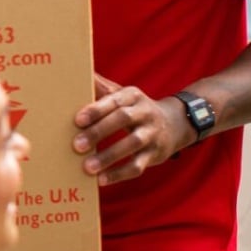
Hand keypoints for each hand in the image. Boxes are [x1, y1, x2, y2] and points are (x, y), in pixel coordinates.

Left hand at [73, 74, 195, 185]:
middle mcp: (145, 112)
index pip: (114, 101)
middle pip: (122, 120)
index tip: (77, 120)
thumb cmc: (134, 108)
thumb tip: (76, 71)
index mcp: (132, 95)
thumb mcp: (121, 94)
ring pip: (132, 144)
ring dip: (108, 157)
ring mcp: (152, 133)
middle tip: (76, 145)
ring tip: (87, 167)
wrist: (174, 123)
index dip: (96, 110)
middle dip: (99, 132)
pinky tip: (101, 180)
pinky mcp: (156, 154)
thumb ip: (100, 87)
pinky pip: (138, 165)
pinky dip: (119, 174)